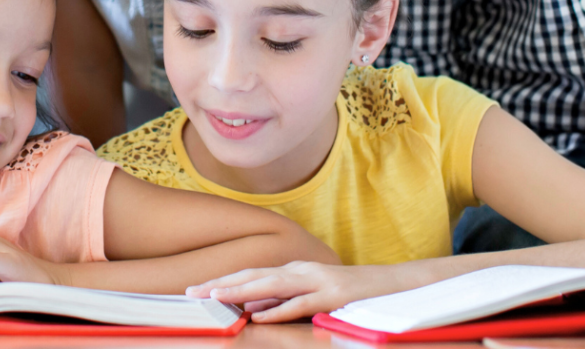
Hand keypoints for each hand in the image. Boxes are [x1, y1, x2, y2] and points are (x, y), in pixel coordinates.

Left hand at [188, 261, 422, 323]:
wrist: (393, 284)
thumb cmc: (349, 294)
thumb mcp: (311, 295)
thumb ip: (283, 300)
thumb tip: (252, 308)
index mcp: (294, 270)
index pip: (250, 273)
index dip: (221, 280)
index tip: (194, 289)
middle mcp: (300, 270)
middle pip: (253, 275)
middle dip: (220, 283)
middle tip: (191, 293)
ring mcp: (317, 281)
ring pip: (271, 284)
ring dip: (240, 290)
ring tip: (215, 298)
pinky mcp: (333, 295)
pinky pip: (300, 303)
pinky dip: (277, 309)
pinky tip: (258, 315)